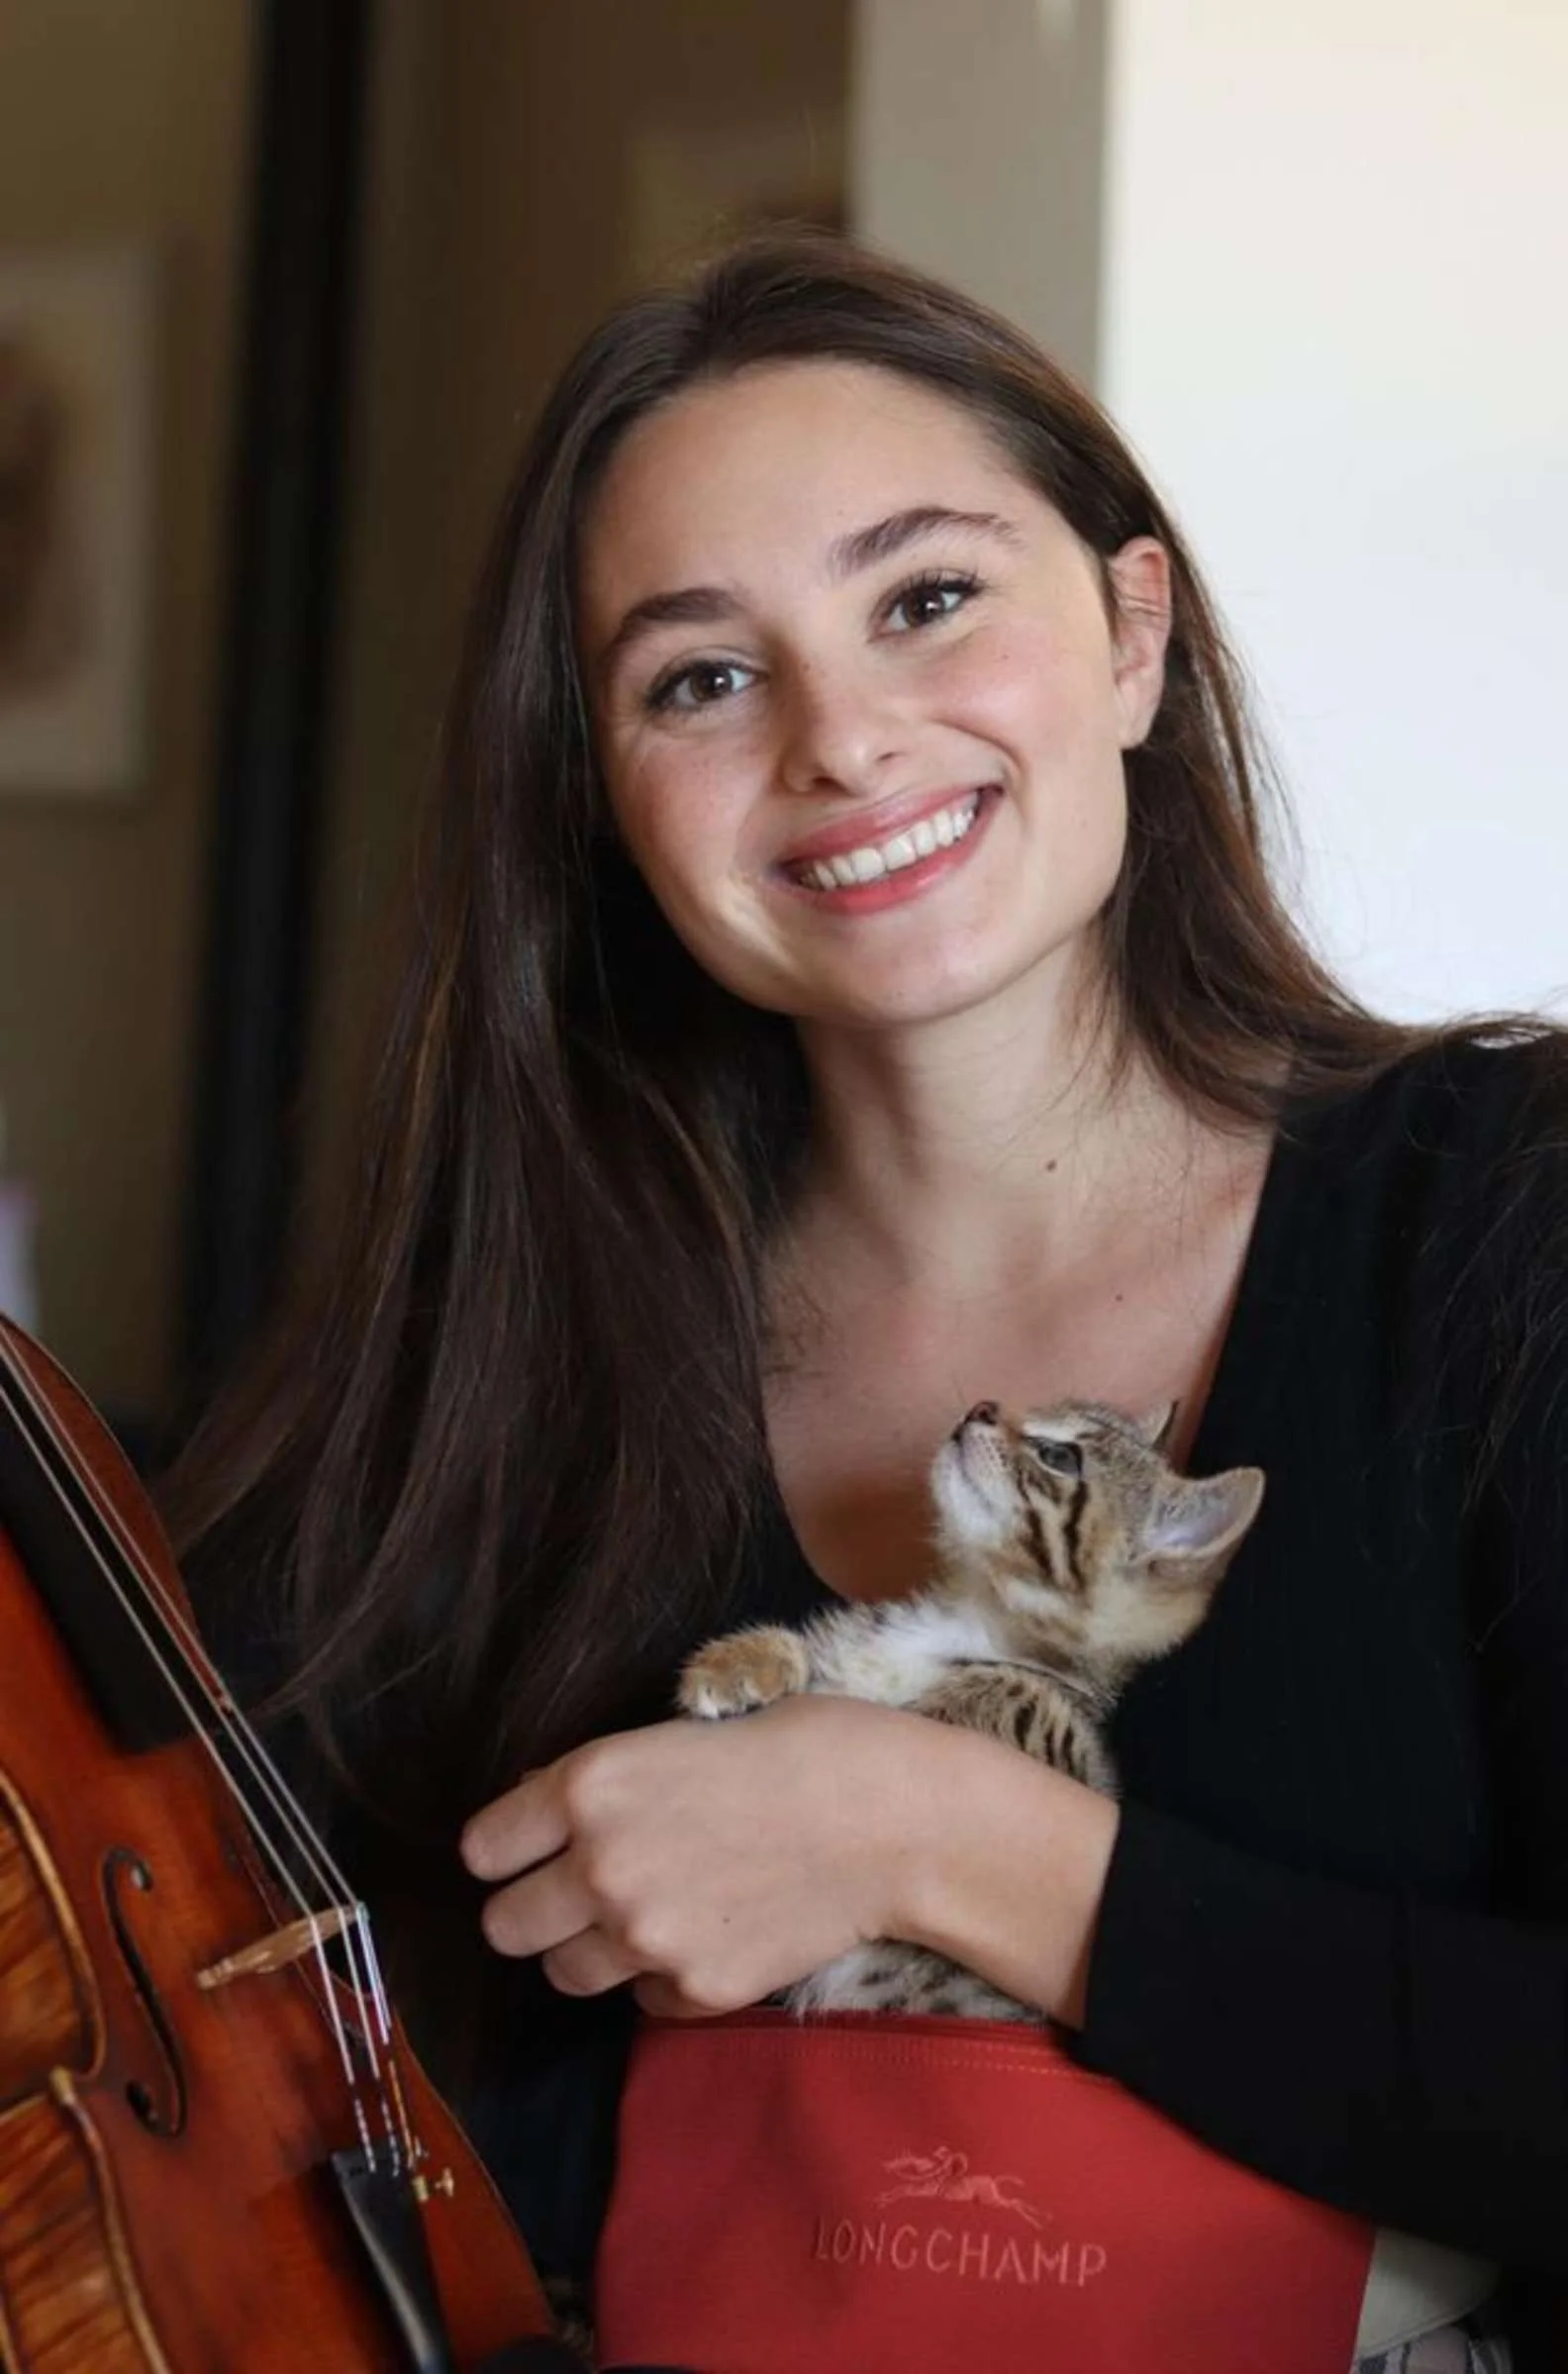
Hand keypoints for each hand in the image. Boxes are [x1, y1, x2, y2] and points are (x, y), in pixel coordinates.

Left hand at [459, 1695, 937, 2017]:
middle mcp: (602, 1868)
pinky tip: (709, 1931)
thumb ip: (610, 1781)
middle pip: (504, 1927)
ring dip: (590, 1948)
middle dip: (535, 1907)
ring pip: (563, 1974)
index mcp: (591, 1786)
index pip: (482, 1849)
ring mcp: (647, 1940)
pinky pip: (641, 2000)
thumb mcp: (688, 1733)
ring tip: (647, 1911)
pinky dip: (660, 1976)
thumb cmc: (806, 1746)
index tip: (531, 1843)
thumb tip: (550, 1810)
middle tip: (582, 1886)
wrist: (899, 1822)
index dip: (507, 1845)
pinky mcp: (696, 1992)